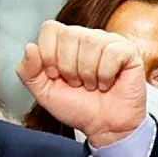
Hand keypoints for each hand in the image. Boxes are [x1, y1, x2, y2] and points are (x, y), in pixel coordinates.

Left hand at [15, 21, 152, 143]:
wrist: (104, 127)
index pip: (50, 29)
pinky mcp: (129, 52)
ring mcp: (109, 42)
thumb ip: (28, 72)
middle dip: (69, 68)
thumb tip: (30, 47)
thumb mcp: (44, 93)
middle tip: (77, 83)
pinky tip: (107, 83)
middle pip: (69, 35)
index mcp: (65, 42)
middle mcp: (87, 37)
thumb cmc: (78, 108)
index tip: (56, 75)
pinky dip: (106, 74)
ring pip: (90, 42)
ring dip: (88, 73)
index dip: (49, 54)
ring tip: (92, 85)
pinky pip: (112, 53)